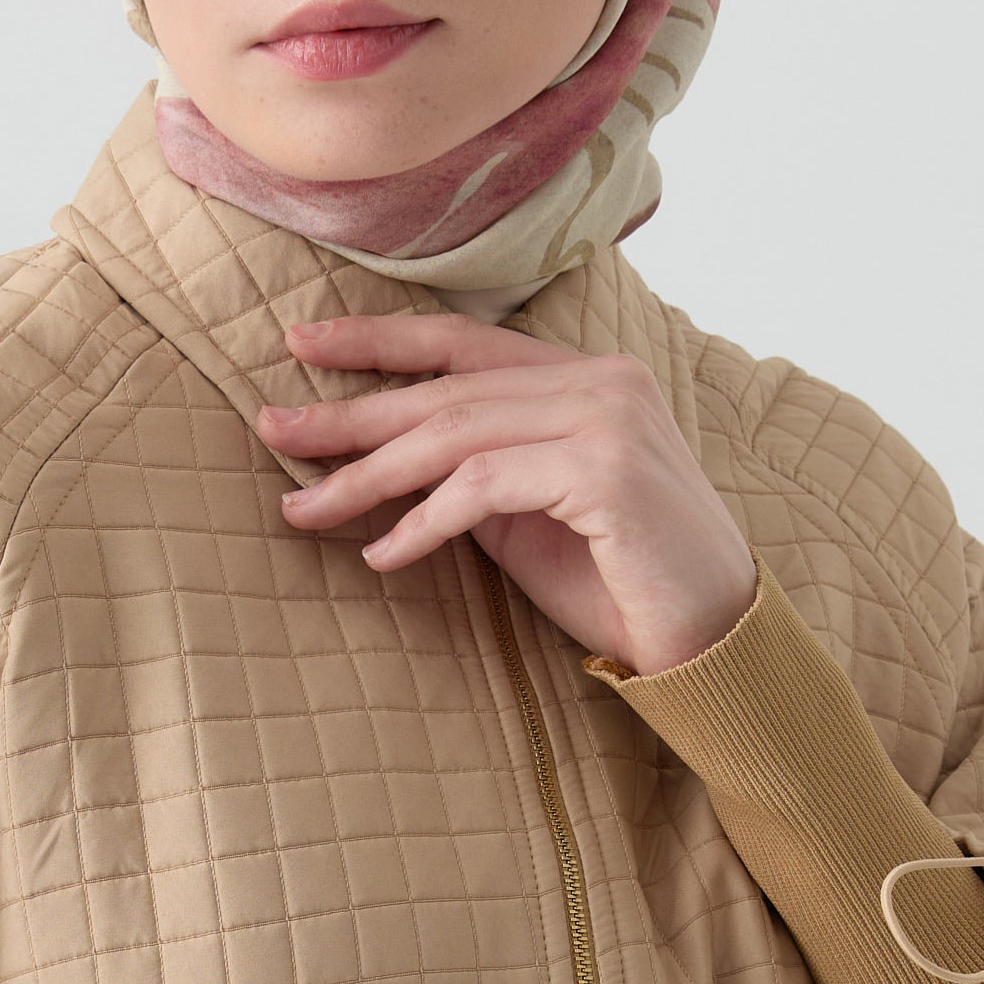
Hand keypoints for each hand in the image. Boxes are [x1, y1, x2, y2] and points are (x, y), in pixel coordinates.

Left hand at [256, 313, 756, 676]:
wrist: (710, 643)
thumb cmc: (621, 584)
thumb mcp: (531, 516)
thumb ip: (477, 472)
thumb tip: (385, 462)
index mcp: (589, 375)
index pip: (465, 342)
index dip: (378, 340)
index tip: (300, 345)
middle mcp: (603, 380)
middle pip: (447, 389)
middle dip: (350, 413)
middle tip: (272, 429)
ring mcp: (609, 418)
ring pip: (455, 434)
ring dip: (368, 475)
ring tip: (303, 507)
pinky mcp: (605, 470)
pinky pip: (483, 487)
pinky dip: (422, 523)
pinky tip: (381, 556)